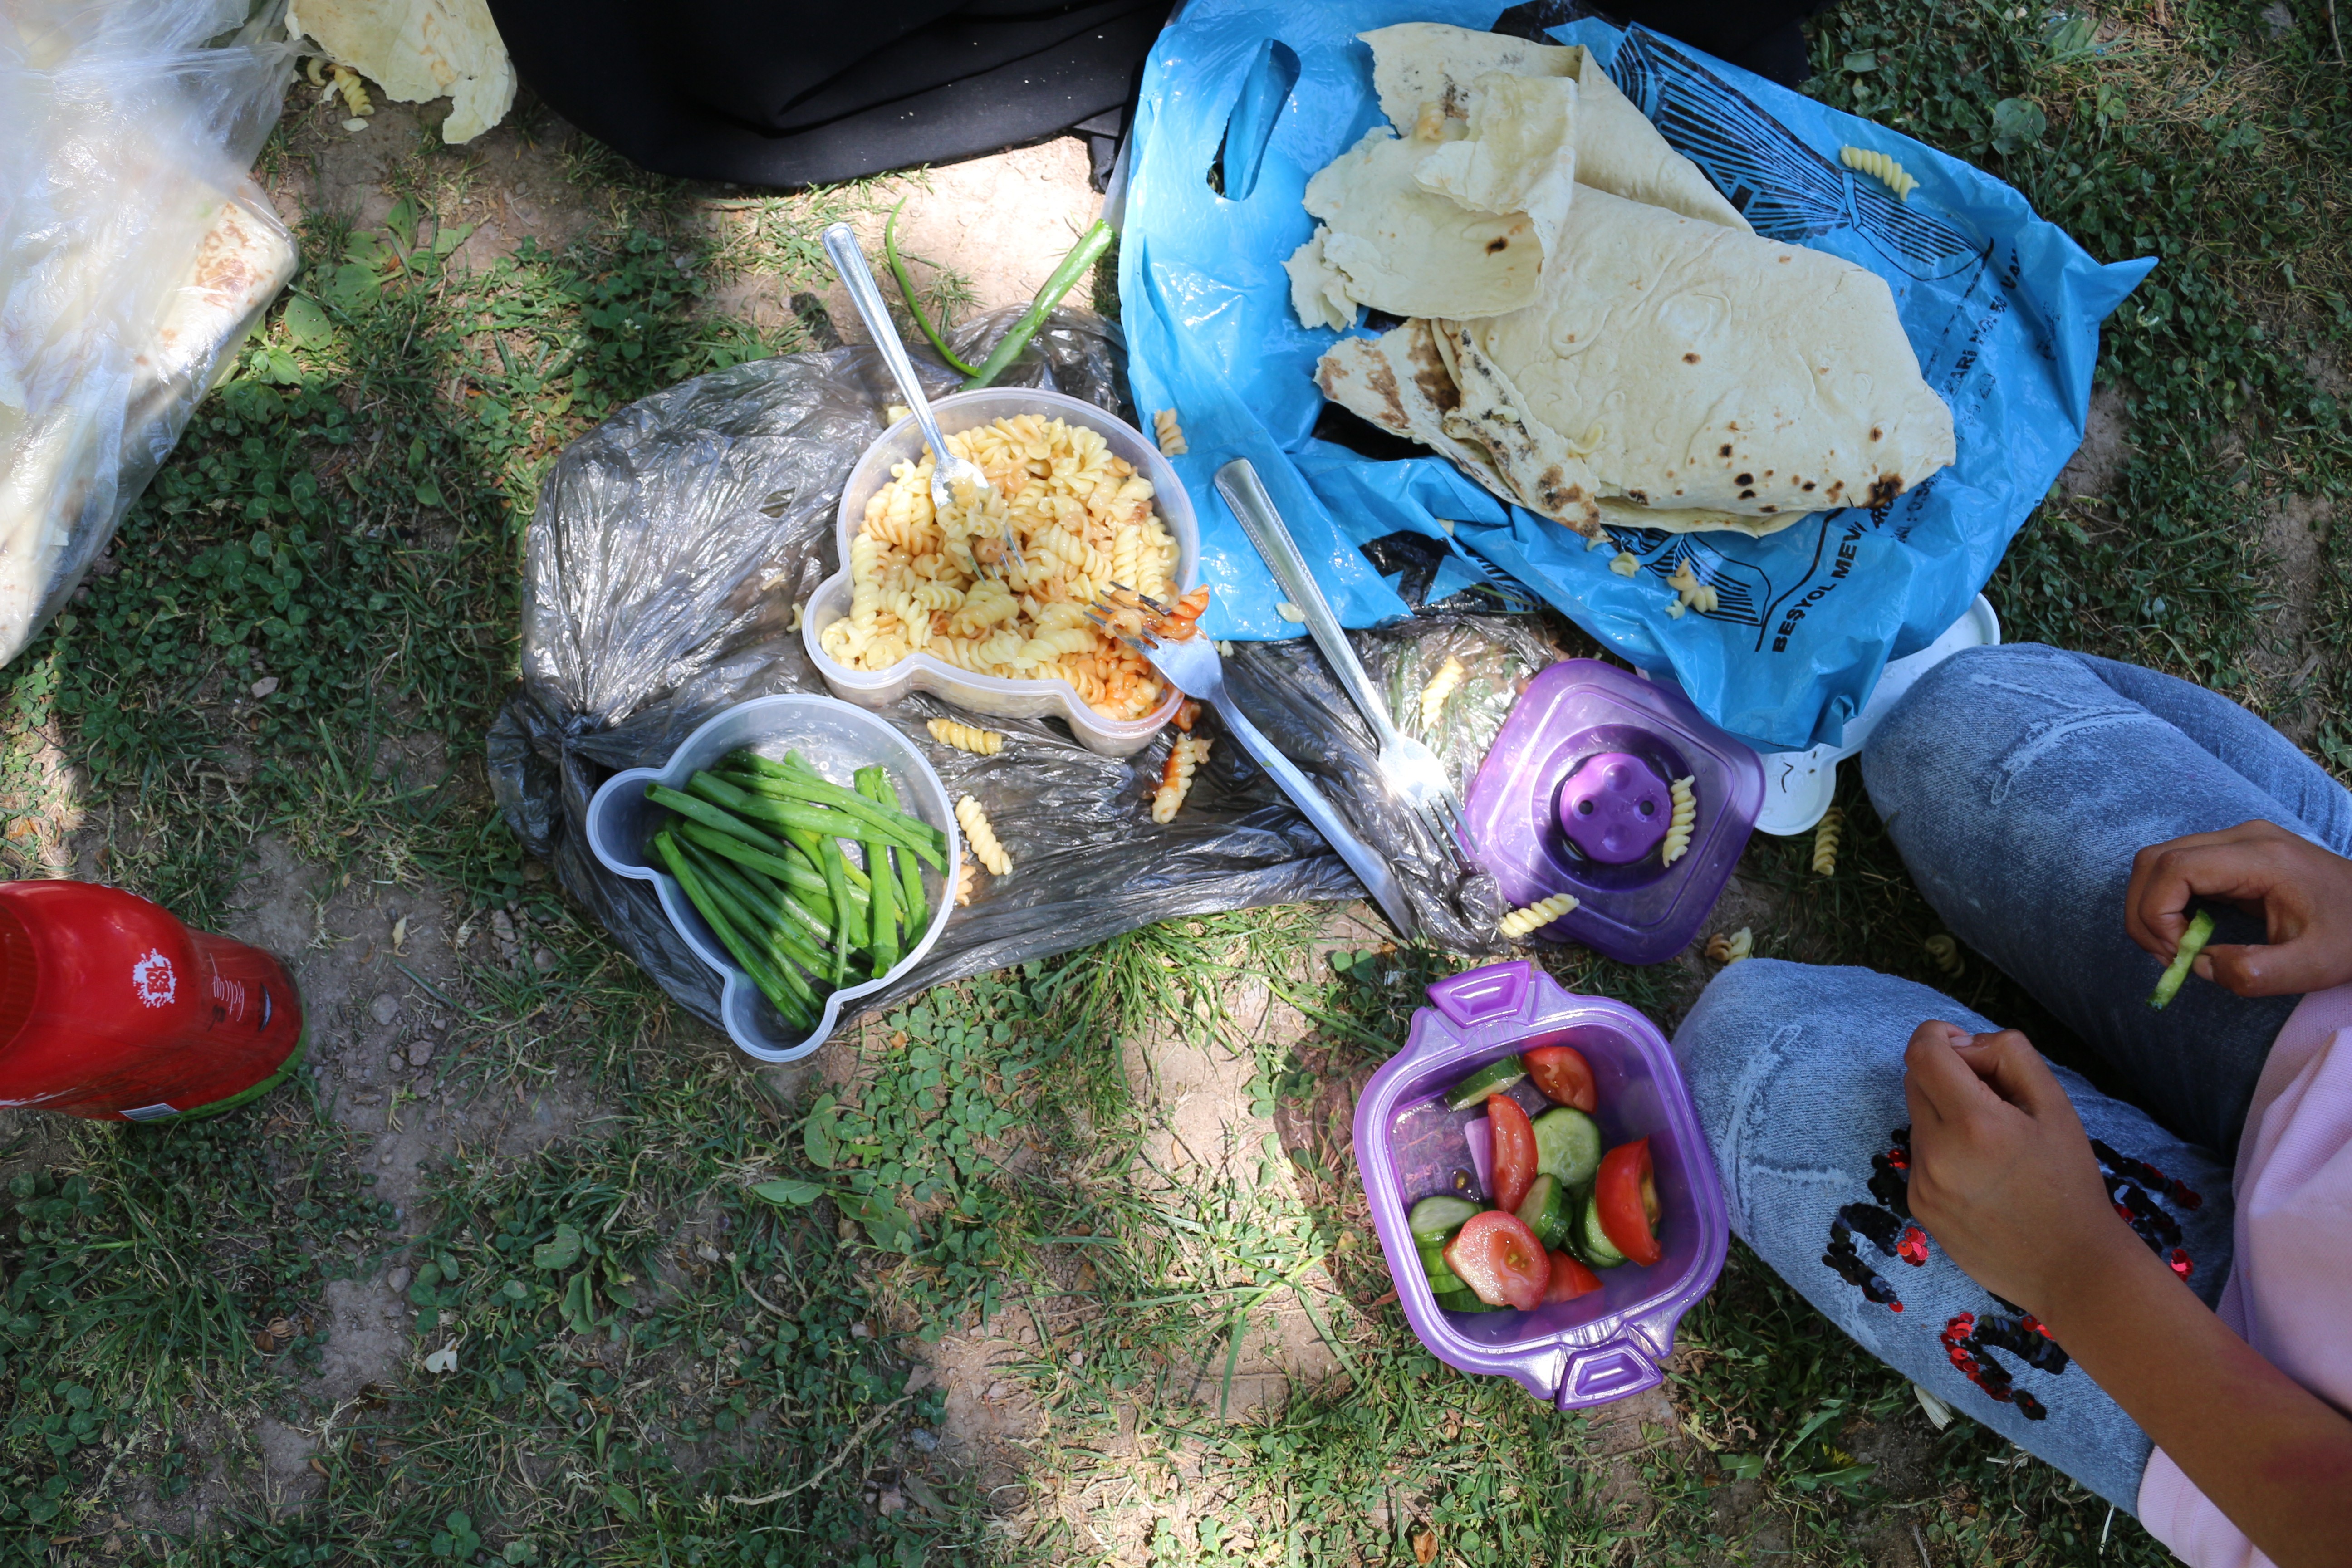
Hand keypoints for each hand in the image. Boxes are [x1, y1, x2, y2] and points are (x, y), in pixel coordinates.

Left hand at [1902, 1022, 2137, 1317]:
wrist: (2072, 1268)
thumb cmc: (2070, 1183)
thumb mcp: (2055, 1106)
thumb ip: (2008, 1056)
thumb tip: (1965, 1044)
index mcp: (1972, 1122)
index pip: (1921, 1051)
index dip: (1939, 1035)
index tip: (1965, 1046)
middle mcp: (1936, 1152)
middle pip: (1914, 1081)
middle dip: (1947, 1074)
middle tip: (1993, 1097)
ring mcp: (1921, 1183)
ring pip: (1919, 1120)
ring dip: (1947, 1116)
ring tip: (1996, 1147)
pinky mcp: (1918, 1208)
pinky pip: (1921, 1158)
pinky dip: (1944, 1152)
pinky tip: (1984, 1177)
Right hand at [2126, 820, 2351, 996]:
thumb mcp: (2313, 966)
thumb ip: (2254, 973)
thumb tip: (2199, 966)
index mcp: (2260, 857)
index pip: (2174, 867)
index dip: (2157, 913)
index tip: (2180, 954)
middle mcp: (2242, 837)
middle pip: (2155, 860)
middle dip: (2145, 912)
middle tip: (2169, 955)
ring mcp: (2237, 841)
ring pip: (2159, 862)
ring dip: (2151, 907)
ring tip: (2177, 946)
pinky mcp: (2233, 853)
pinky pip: (2179, 868)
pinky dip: (2168, 902)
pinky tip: (2189, 931)